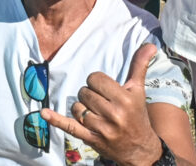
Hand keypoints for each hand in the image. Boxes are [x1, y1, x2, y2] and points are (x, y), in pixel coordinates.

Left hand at [42, 43, 162, 165]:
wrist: (140, 150)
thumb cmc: (137, 115)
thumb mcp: (139, 90)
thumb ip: (140, 65)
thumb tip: (150, 45)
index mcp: (125, 99)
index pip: (95, 78)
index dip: (97, 82)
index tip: (106, 90)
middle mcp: (113, 114)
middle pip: (84, 92)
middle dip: (90, 96)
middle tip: (103, 104)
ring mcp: (101, 128)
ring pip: (76, 107)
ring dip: (82, 109)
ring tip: (96, 115)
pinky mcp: (91, 139)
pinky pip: (69, 127)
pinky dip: (56, 120)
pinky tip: (44, 114)